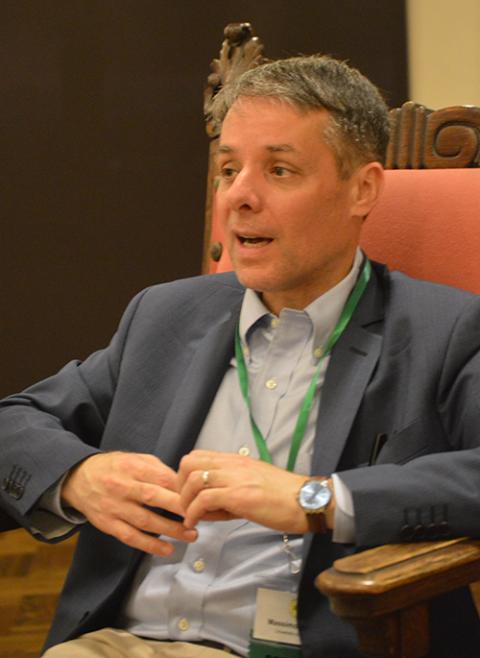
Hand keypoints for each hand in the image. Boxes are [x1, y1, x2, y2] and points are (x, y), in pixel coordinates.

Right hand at [61, 451, 196, 555]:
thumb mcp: (135, 459)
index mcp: (132, 467)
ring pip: (145, 521)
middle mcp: (122, 487)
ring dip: (170, 530)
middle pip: (154, 498)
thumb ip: (158, 470)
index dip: (181, 488)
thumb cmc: (114, 468)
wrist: (78, 478)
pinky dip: (150, 545)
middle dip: (179, 508)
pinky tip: (168, 549)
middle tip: (201, 516)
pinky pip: (131, 537)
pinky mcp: (108, 524)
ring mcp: (115, 507)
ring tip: (191, 534)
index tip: (199, 496)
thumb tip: (183, 484)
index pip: (161, 477)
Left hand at [178, 449, 313, 533]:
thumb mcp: (252, 485)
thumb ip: (229, 490)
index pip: (198, 455)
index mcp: (236, 460)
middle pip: (189, 462)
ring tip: (190, 517)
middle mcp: (233, 464)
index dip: (185, 475)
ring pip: (193, 479)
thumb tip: (206, 507)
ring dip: (185, 501)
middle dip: (180, 485)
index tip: (187, 495)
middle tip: (185, 505)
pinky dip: (193, 513)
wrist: (306, 501)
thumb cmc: (283, 497)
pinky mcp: (239, 496)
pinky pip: (204, 499)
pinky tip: (196, 524)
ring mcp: (236, 478)